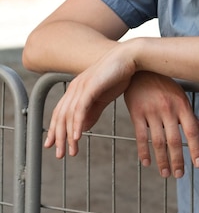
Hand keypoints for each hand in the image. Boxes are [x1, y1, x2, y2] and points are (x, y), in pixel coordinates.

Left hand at [44, 43, 136, 157]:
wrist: (130, 58)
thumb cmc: (118, 76)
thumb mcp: (103, 98)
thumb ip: (92, 112)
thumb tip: (82, 128)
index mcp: (76, 89)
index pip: (60, 112)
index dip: (55, 129)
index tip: (54, 145)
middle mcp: (75, 88)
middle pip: (60, 116)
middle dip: (58, 136)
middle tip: (59, 154)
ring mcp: (81, 86)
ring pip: (68, 115)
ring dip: (68, 135)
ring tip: (71, 150)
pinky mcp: (90, 87)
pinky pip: (80, 109)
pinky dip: (76, 124)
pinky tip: (77, 136)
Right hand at [124, 73, 198, 178]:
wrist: (140, 69)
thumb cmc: (163, 84)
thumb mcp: (180, 96)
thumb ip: (191, 115)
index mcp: (182, 104)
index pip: (192, 131)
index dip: (196, 148)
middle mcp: (168, 109)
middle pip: (174, 140)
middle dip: (178, 160)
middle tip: (179, 175)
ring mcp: (151, 111)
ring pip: (158, 141)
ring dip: (162, 160)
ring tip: (165, 173)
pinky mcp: (136, 112)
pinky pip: (140, 136)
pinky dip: (143, 151)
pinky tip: (147, 162)